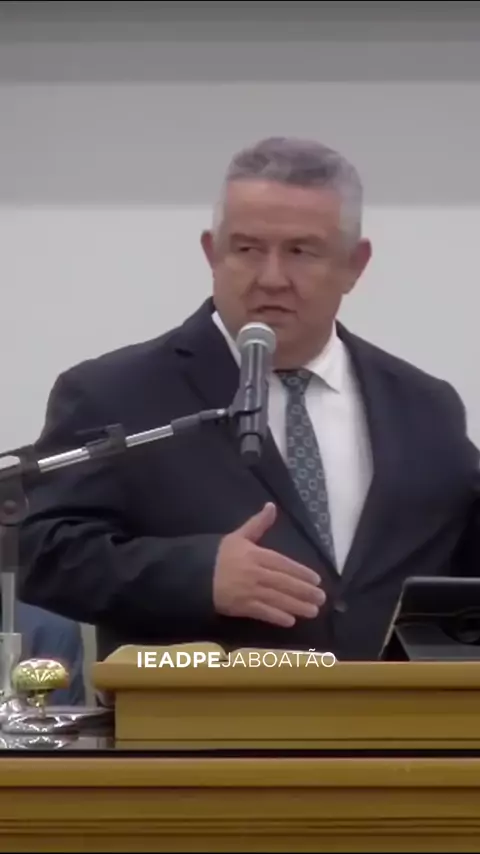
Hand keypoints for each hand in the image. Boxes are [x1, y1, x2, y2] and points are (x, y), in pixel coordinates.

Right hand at [213, 502, 325, 627]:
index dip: (301, 572)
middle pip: (284, 582)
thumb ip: (258, 524)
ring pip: (277, 598)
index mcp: (256, 554)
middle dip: (304, 591)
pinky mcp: (241, 606)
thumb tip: (272, 506)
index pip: (283, 563)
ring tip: (313, 611)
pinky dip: (276, 616)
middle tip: (321, 598)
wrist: (195, 575)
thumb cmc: (219, 556)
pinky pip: (262, 612)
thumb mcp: (238, 536)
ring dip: (296, 605)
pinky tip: (290, 621)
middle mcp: (255, 573)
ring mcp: (248, 591)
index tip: (316, 579)